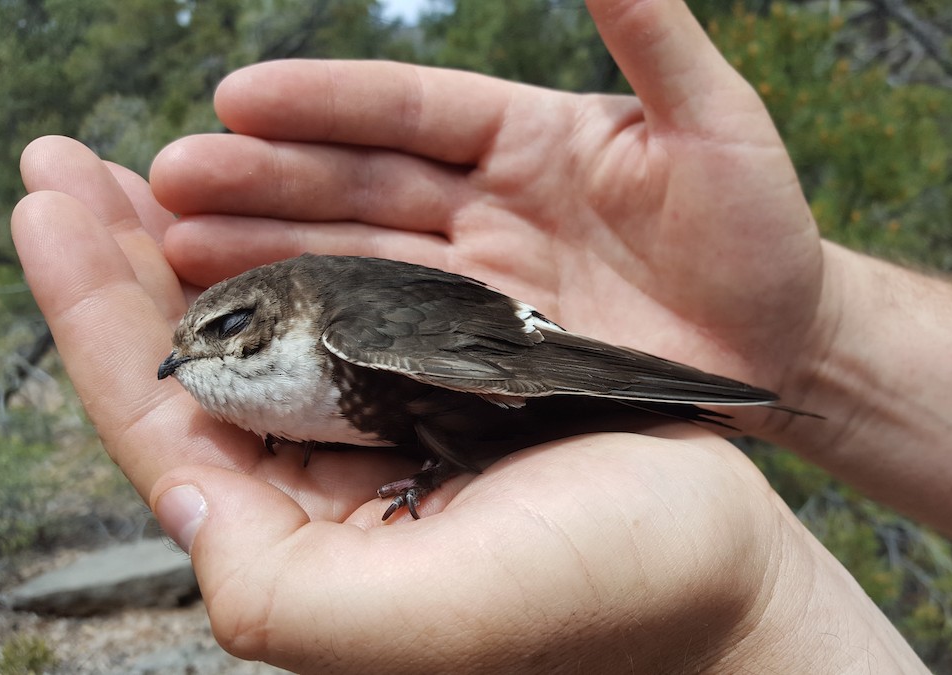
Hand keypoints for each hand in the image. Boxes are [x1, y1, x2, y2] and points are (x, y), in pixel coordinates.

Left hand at [13, 137, 921, 672]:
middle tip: (68, 164)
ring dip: (201, 240)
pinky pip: (347, 303)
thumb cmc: (603, 593)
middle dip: (121, 260)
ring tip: (144, 168)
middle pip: (194, 361)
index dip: (92, 310)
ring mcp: (385, 430)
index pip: (162, 418)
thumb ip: (282, 586)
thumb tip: (177, 482)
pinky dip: (298, 244)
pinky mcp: (443, 389)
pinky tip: (270, 201)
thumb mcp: (436, 618)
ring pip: (264, 325)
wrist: (718, 564)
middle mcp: (328, 485)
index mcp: (301, 540)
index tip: (48, 201)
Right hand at [150, 0, 827, 439]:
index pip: (411, 110)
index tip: (239, 96)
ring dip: (268, 253)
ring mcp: (480, 287)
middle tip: (168, 178)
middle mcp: (486, 205)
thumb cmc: (761, 229)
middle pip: (360, 184)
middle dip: (265, 179)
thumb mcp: (716, 122)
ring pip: (358, 260)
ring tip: (177, 249)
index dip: (329, 103)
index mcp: (527, 137)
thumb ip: (652, 36)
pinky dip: (324, 332)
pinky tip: (256, 328)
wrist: (783, 345)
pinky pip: (393, 340)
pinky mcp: (486, 362)